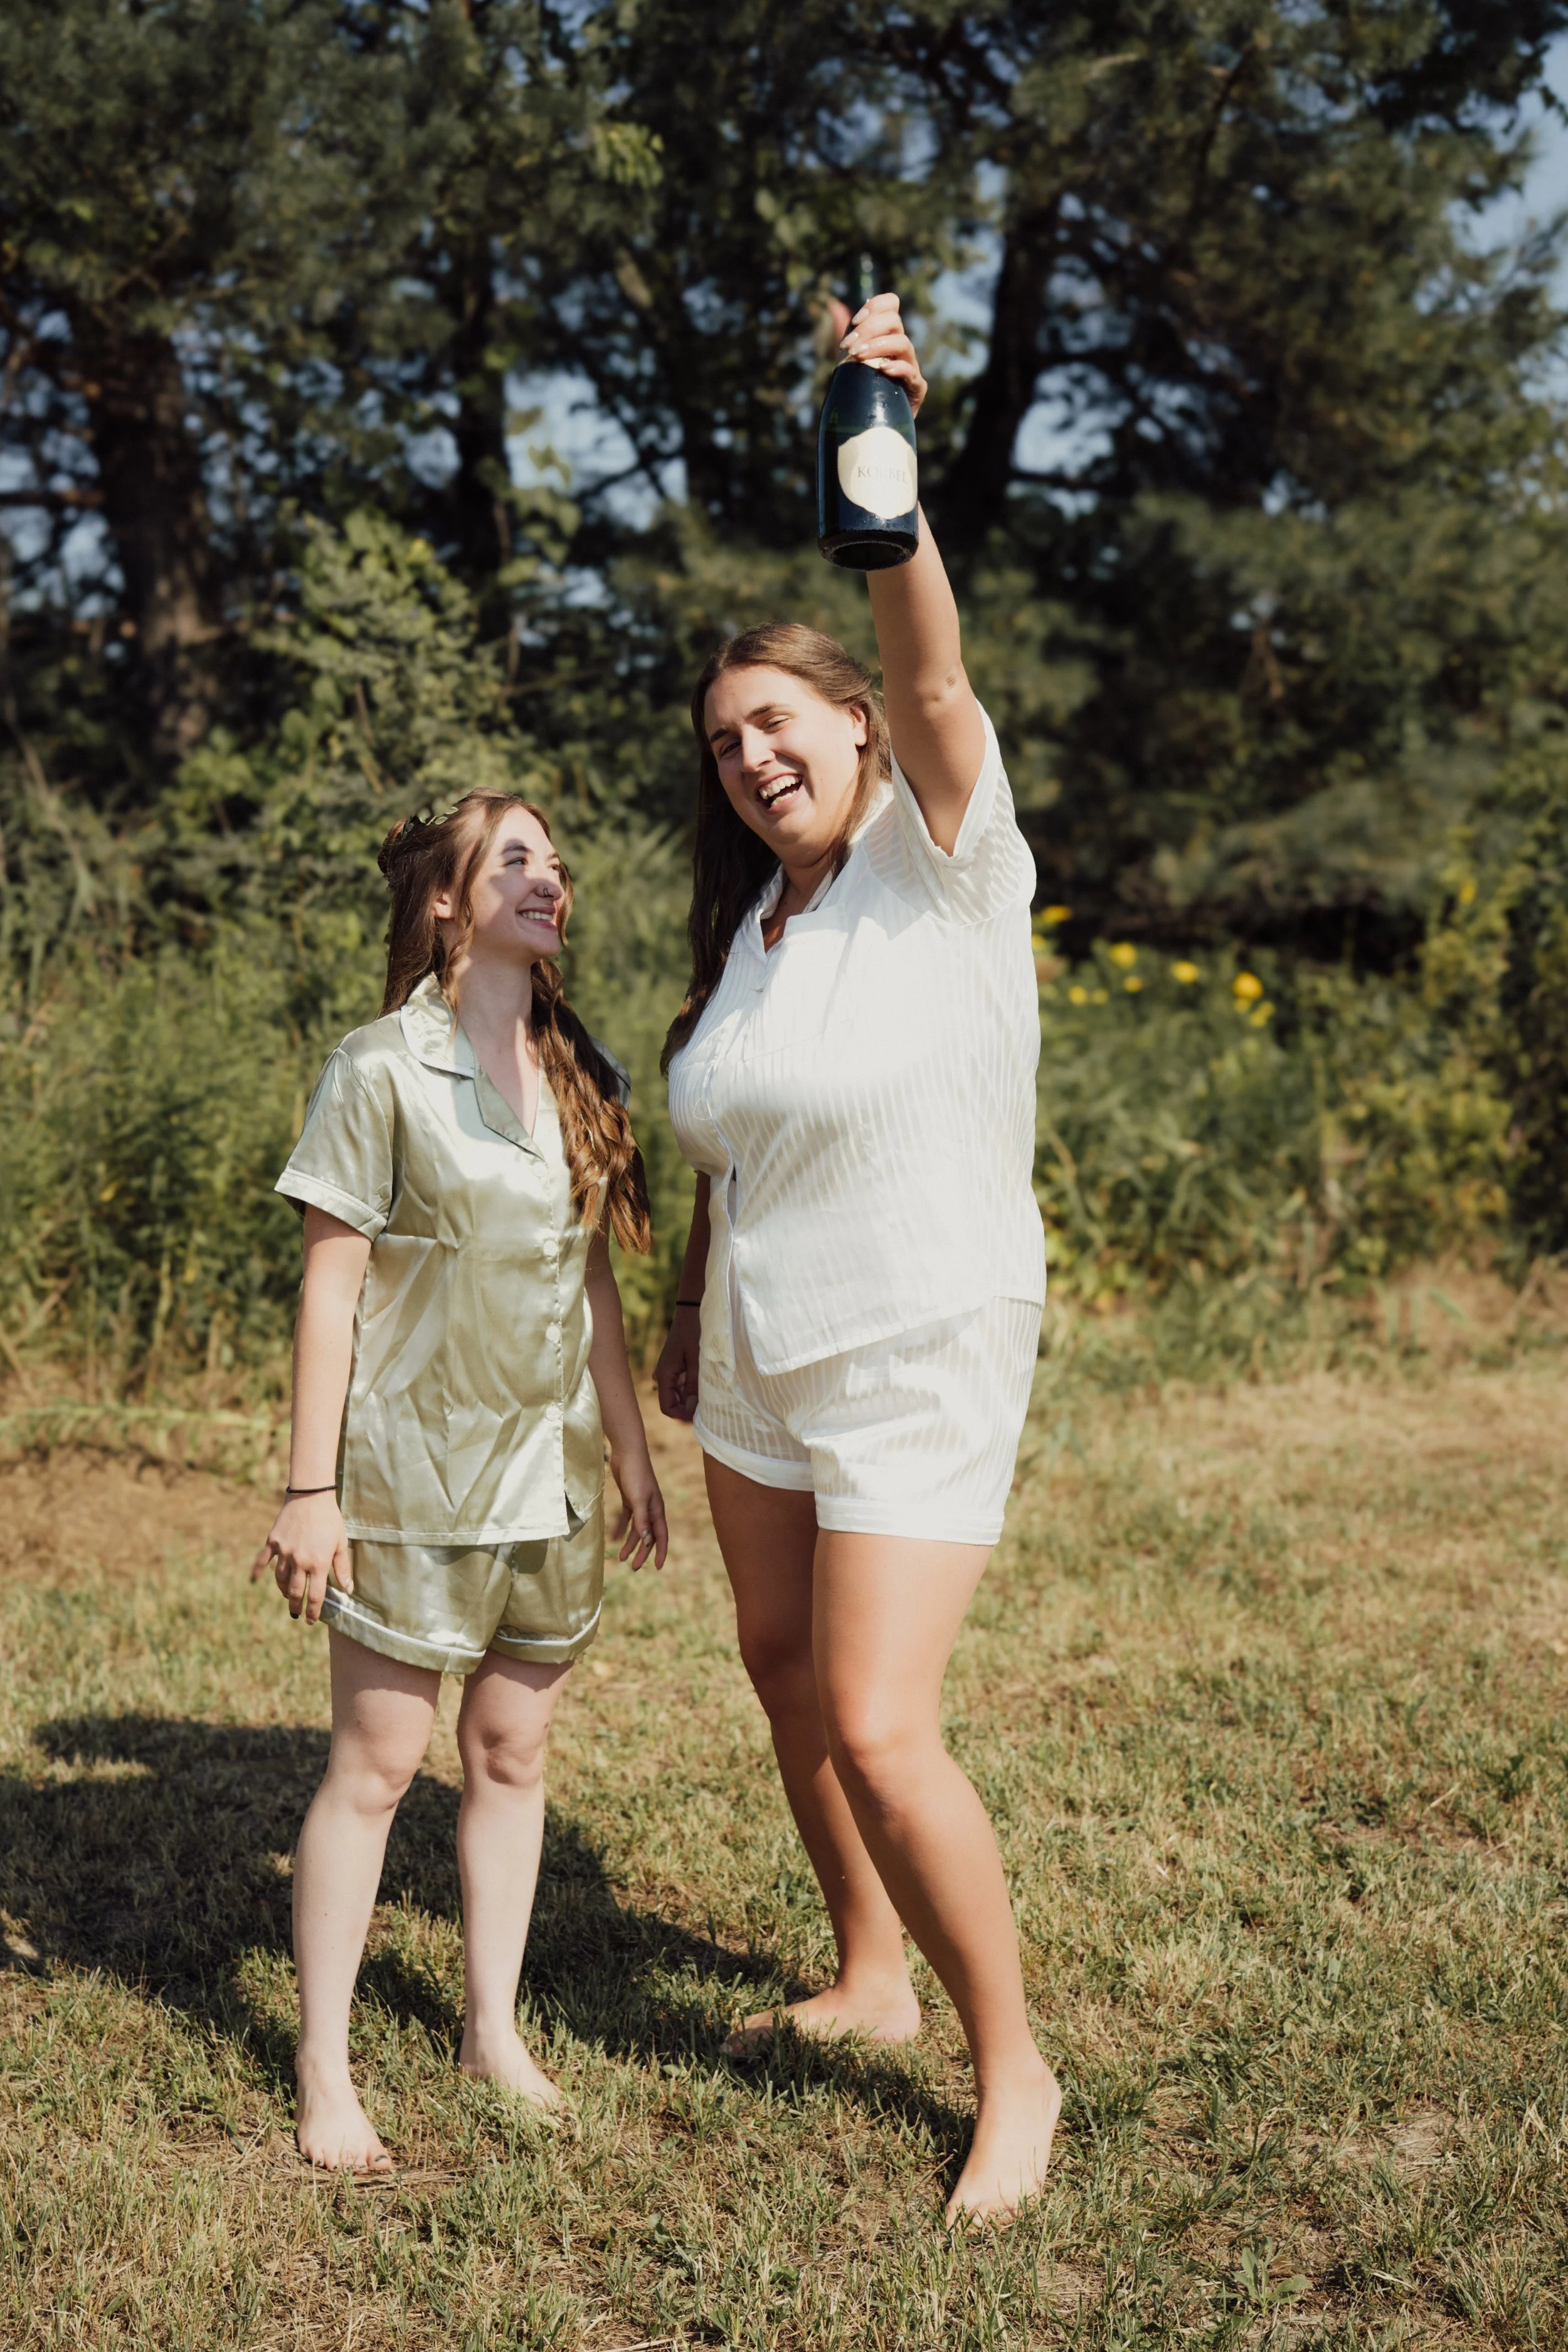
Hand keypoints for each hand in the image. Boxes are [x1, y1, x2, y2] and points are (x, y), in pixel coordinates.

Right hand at [251, 1492, 353, 1624]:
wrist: (311, 1496)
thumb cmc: (330, 1520)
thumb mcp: (341, 1543)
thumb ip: (342, 1568)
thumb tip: (348, 1590)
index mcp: (318, 1564)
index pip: (315, 1596)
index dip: (313, 1612)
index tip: (311, 1620)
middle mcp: (300, 1561)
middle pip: (296, 1592)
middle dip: (296, 1606)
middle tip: (296, 1613)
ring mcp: (284, 1552)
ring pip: (280, 1580)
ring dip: (284, 1591)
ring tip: (288, 1596)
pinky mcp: (273, 1542)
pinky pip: (263, 1560)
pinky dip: (258, 1571)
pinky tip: (255, 1580)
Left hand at [608, 1447, 668, 1571]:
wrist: (627, 1454)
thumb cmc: (636, 1475)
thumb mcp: (638, 1500)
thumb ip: (642, 1521)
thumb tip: (647, 1542)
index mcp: (657, 1510)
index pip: (661, 1536)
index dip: (660, 1552)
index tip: (657, 1567)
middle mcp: (651, 1509)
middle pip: (648, 1536)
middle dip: (642, 1552)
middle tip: (634, 1568)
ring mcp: (640, 1504)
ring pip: (637, 1530)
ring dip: (630, 1543)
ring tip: (621, 1558)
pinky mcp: (629, 1499)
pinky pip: (626, 1519)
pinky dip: (621, 1529)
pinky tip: (613, 1538)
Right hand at [655, 1303, 700, 1421]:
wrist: (692, 1310)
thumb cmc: (695, 1332)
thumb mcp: (697, 1360)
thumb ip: (694, 1385)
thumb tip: (691, 1409)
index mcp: (665, 1375)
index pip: (667, 1407)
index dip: (682, 1415)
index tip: (700, 1415)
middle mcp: (663, 1375)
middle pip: (672, 1403)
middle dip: (688, 1409)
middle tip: (708, 1410)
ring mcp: (669, 1371)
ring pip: (678, 1395)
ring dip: (691, 1400)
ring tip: (709, 1400)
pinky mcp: (676, 1366)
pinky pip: (681, 1385)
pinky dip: (692, 1390)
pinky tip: (706, 1388)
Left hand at [828, 289, 926, 417]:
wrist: (871, 422)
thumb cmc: (862, 387)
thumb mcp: (850, 357)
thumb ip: (847, 332)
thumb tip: (834, 305)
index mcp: (888, 335)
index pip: (891, 304)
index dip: (875, 306)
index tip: (856, 321)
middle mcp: (902, 347)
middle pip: (894, 321)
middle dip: (869, 329)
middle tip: (849, 346)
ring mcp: (911, 366)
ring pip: (902, 343)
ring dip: (878, 346)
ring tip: (858, 356)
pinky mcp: (917, 388)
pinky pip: (911, 372)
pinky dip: (896, 368)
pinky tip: (882, 369)